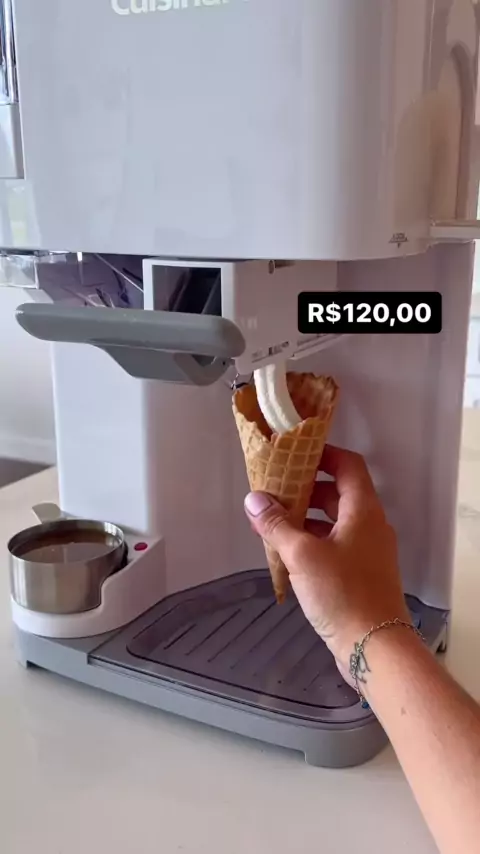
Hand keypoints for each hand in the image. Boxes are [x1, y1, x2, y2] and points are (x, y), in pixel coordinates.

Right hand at [244, 445, 409, 683]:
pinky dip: (312, 540)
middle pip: (339, 492)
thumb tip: (254, 499)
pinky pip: (335, 544)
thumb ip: (276, 525)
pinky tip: (286, 552)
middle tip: (274, 490)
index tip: (294, 454)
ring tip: (272, 521)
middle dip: (305, 488)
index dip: (322, 454)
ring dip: (305, 517)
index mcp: (364, 511)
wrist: (374, 647)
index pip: (348, 465)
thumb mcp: (302, 555)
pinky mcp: (361, 573)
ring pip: (334, 521)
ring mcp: (367, 551)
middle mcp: (370, 525)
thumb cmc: (343, 594)